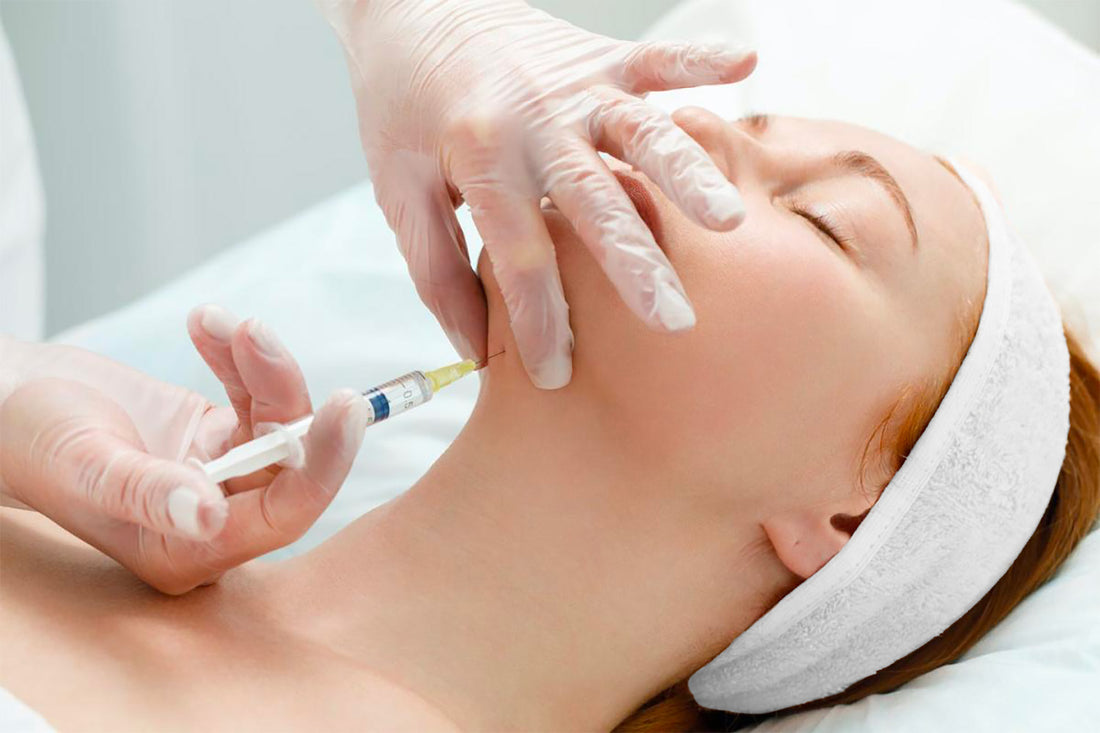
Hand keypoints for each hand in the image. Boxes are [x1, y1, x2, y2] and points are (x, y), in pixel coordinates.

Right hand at [0, 306, 367, 593]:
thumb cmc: (31, 443)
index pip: (280, 516)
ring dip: (263, 367)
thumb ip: (146, 494)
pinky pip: (253, 393)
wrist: (6, 401)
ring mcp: (220, 473)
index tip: (345, 410)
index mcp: (188, 551)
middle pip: (290, 465)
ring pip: (278, 422)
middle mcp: (215, 520)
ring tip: (228, 325)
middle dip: (288, 400)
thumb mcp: (86, 466)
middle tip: (282, 349)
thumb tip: (206, 518)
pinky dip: (240, 356)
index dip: (322, 467)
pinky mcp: (217, 433)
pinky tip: (206, 324)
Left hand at [319, 0, 754, 387]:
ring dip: (687, 177)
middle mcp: (535, 121)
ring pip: (642, 135)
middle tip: (675, 320)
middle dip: (637, 266)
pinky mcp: (599, 58)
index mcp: (480, 158)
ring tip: (728, 221)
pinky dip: (699, 61)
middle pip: (595, 203)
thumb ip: (438, 273)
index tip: (557, 377)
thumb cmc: (402, 107)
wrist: (409, 8)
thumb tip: (473, 349)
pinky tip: (746, 64)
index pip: (522, 256)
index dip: (540, 321)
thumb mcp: (399, 192)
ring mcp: (575, 86)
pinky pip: (655, 59)